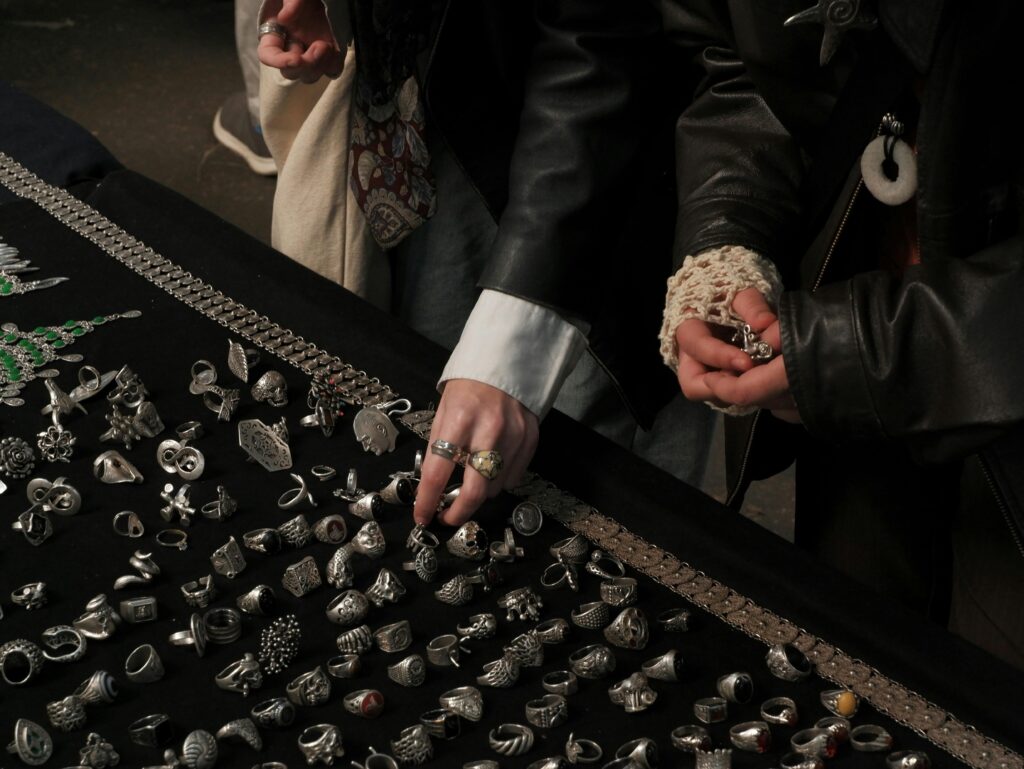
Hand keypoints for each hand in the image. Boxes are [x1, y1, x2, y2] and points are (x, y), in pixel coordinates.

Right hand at [257, 0, 342, 82]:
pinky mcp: (328, 56)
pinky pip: (330, 71)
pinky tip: (335, 49)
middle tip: (319, 46)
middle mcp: (291, 49)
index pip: (268, 56)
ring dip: (319, 67)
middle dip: (305, 66)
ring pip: (310, 76)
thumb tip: (284, 18)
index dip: (278, 62)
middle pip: (291, 73)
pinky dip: (333, 65)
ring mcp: (310, 54)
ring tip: (327, 46)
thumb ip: (290, 3)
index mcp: (275, 35)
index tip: (294, 60)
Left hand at [413, 380, 539, 526]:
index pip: (437, 472)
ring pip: (495, 488)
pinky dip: (500, 480)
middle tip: (448, 517)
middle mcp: (488, 430)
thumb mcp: (443, 411)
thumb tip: (432, 485)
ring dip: (480, 492)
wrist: (506, 363)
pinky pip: (514, 477)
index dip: (427, 501)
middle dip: (458, 512)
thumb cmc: (468, 388)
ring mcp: (514, 436)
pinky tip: (492, 466)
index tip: (422, 516)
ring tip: (472, 479)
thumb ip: (437, 447)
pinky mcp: (530, 439)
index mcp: (458, 420)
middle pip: (474, 491)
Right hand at [676, 288, 800, 421]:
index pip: (697, 348)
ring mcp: (704, 373)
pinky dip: (747, 394)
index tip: (747, 362)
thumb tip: (766, 323)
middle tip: (754, 383)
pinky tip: (767, 384)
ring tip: (764, 382)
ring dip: (737, 393)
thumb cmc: (729, 293)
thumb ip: (751, 305)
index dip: (720, 357)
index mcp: (688, 330)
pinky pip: (729, 396)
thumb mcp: (739, 291)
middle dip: (723, 388)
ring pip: (712, 394)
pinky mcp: (720, 382)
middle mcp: (690, 357)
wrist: (727, 299)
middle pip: (694, 384)